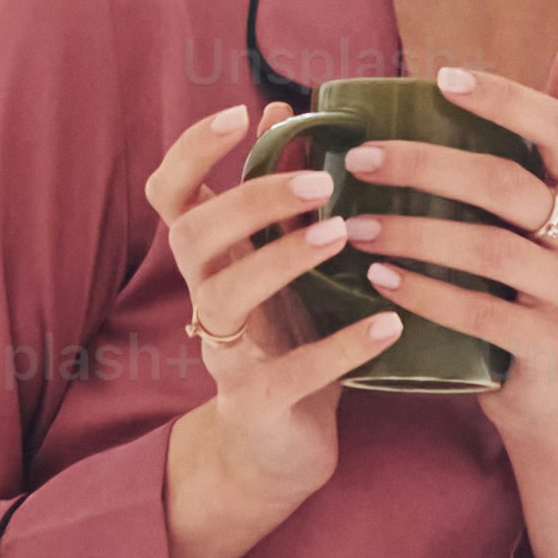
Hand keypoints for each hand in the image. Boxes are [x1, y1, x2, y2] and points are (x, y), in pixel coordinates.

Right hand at [143, 100, 395, 557]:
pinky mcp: (255, 404)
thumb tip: (287, 108)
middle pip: (192, 234)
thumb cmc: (289, 337)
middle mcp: (205, 298)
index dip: (192, 150)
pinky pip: (288, 373)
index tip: (239, 112)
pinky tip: (388, 325)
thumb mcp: (285, 261)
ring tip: (343, 235)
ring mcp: (224, 353)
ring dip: (282, 257)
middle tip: (320, 183)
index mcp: (209, 258)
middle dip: (251, 199)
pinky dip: (340, 347)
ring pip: (225, 294)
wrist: (279, 448)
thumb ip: (283, 195)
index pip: (169, 192)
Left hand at [340, 34, 557, 442]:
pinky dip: (427, 294)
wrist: (556, 396)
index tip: (442, 78)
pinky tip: (381, 280)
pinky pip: (482, 314)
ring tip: (353, 226)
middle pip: (507, 184)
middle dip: (426, 167)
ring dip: (413, 233)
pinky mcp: (553, 346)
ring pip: (488, 250)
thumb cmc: (539, 286)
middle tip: (360, 161)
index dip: (505, 98)